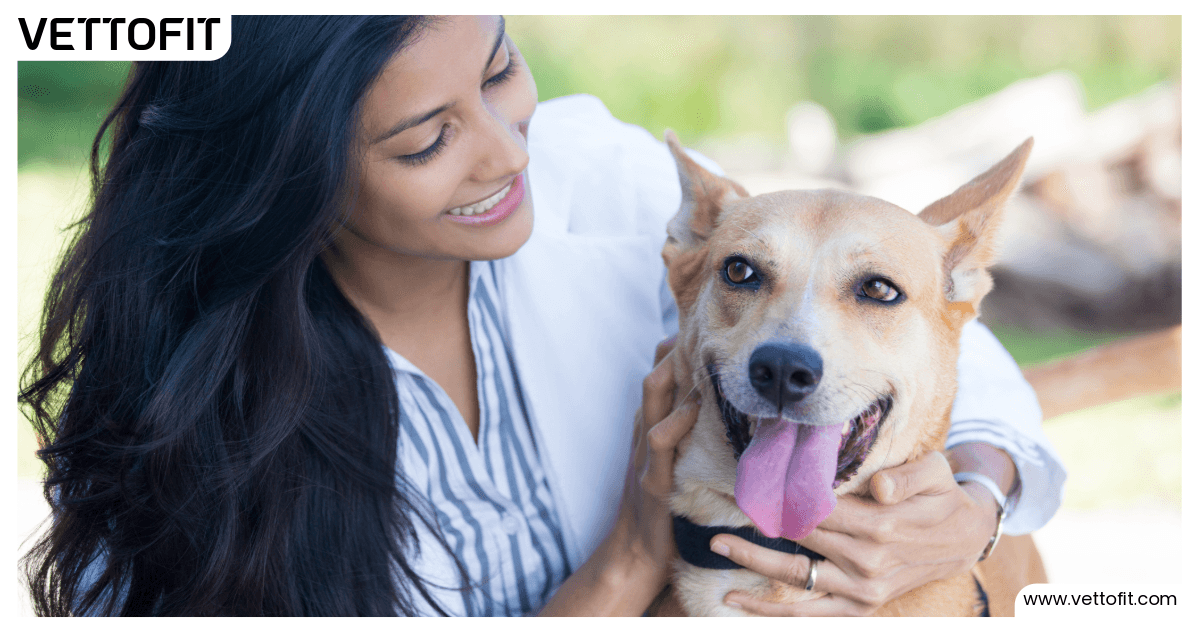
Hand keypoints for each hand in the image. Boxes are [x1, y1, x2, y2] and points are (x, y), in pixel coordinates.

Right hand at [616, 335, 699, 580]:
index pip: (659, 370)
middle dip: (678, 347)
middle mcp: (644, 428)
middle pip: (656, 371)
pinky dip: (677, 420)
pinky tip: (695, 408)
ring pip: (652, 392)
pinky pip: (660, 438)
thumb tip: (725, 412)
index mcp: (650, 424)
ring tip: (703, 357)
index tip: (709, 334)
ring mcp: (644, 450)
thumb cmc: (665, 507)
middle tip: (710, 333)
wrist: (638, 552)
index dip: (678, 347)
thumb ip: (688, 435)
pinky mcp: (652, 477)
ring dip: (676, 370)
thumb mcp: (674, 462)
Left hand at [713, 450, 1001, 615]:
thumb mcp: (935, 473)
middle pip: (799, 539)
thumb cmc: (942, 496)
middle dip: (758, 523)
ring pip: (796, 579)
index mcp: (882, 525)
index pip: (817, 509)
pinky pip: (810, 613)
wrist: (966, 537)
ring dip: (754, 563)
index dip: (781, 496)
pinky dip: (772, 611)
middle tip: (724, 504)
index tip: (749, 484)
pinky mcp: (862, 606)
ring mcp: (863, 589)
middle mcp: (868, 562)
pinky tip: (738, 603)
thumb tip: (878, 484)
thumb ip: (907, 477)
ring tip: (717, 547)